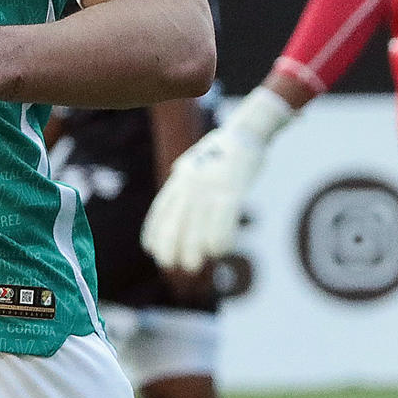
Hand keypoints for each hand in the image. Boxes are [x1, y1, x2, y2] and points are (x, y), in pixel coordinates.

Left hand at [142, 86, 291, 271]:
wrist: (247, 132)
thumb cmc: (223, 150)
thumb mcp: (194, 161)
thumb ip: (184, 178)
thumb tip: (176, 191)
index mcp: (181, 177)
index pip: (161, 209)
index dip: (154, 231)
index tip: (150, 249)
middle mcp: (191, 184)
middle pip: (175, 221)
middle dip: (170, 246)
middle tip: (171, 265)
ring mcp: (210, 186)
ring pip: (196, 224)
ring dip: (193, 248)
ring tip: (191, 265)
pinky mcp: (232, 189)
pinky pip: (223, 219)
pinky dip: (219, 237)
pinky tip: (217, 252)